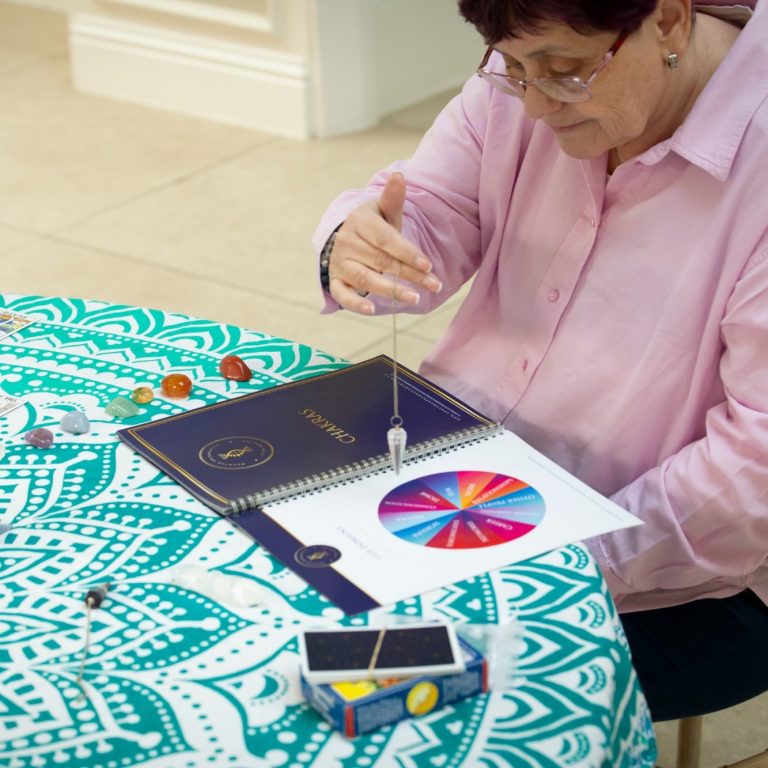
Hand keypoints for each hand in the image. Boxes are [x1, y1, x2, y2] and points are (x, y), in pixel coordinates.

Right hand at [328, 172, 441, 313]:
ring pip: (366, 278)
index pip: (386, 239)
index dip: (407, 252)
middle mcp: (346, 242)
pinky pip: (342, 294)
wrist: (347, 239)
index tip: (428, 265)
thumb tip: (400, 176)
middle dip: (410, 274)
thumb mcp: (384, 213)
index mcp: (360, 221)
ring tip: (416, 298)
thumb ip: (393, 199)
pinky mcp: (335, 281)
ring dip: (391, 290)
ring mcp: (339, 262)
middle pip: (382, 261)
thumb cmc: (374, 228)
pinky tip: (371, 310)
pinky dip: (354, 303)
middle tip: (434, 285)